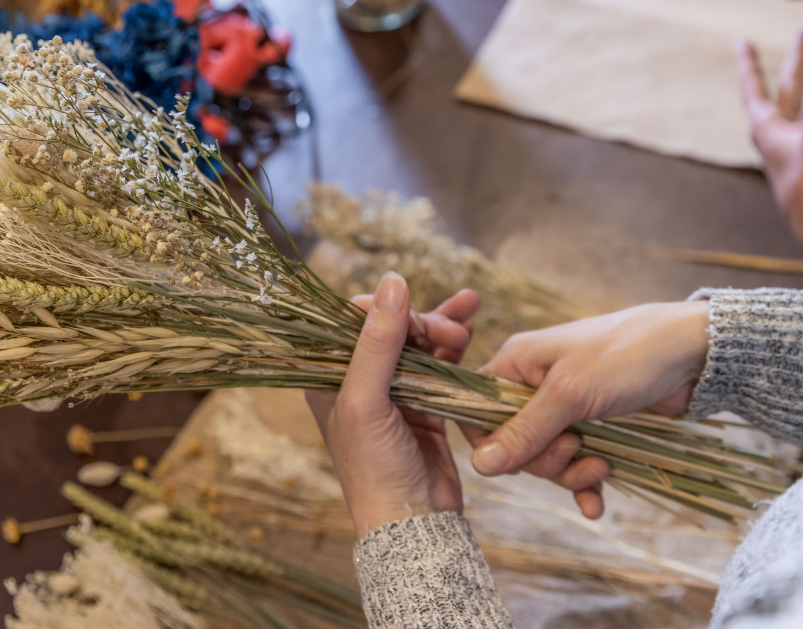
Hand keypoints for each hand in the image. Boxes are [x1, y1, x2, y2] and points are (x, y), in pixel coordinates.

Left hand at [306, 273, 479, 537]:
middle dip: (424, 319)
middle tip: (451, 331)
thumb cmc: (375, 468)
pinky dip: (455, 344)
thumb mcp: (367, 401)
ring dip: (444, 324)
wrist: (414, 521)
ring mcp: (394, 391)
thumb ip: (378, 342)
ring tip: (470, 316)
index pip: (354, 320)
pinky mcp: (425, 403)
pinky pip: (440, 362)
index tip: (414, 321)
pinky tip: (471, 326)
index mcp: (330, 377)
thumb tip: (393, 282)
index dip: (388, 311)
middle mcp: (359, 380)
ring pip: (419, 340)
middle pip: (392, 325)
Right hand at [463, 301, 709, 518]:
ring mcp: (566, 406)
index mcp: (517, 362)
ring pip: (548, 458)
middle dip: (544, 459)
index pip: (477, 408)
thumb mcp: (570, 394)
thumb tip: (478, 465)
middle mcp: (535, 384)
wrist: (691, 353)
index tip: (515, 457)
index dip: (489, 441)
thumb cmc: (624, 357)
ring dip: (571, 473)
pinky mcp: (595, 425)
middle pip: (515, 443)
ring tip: (601, 468)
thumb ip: (525, 431)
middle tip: (575, 447)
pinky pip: (576, 464)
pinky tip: (597, 506)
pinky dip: (586, 484)